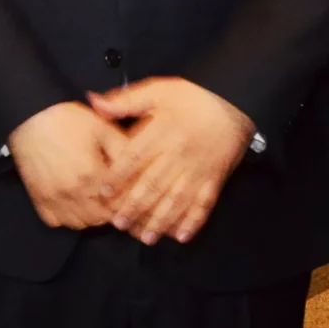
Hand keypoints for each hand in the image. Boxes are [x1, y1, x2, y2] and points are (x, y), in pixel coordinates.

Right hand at [5, 100, 124, 227]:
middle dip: (113, 211)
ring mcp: (53, 198)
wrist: (30, 116)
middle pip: (102, 218)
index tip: (136, 200)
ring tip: (98, 202)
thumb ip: (124, 150)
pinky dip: (68, 218)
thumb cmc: (67, 119)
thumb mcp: (103, 128)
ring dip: (93, 216)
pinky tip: (75, 204)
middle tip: (118, 200)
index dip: (131, 204)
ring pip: (81, 224)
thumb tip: (143, 168)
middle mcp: (72, 192)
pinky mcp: (39, 199)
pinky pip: (57, 221)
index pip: (119, 204)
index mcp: (91, 174)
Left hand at [90, 77, 252, 244]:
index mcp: (161, 132)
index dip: (118, 176)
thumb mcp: (157, 90)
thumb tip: (94, 102)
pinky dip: (194, 221)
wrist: (234, 100)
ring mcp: (198, 169)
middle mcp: (178, 154)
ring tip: (146, 237)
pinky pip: (204, 203)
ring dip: (161, 220)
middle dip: (135, 206)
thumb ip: (125, 100)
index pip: (135, 158)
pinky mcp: (215, 179)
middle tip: (119, 224)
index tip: (104, 192)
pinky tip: (182, 236)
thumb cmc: (192, 95)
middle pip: (154, 184)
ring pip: (177, 199)